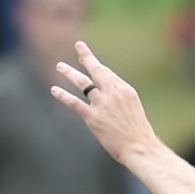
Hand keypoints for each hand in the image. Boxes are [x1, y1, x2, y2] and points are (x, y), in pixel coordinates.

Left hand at [52, 42, 158, 168]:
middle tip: (78, 46)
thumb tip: (106, 91)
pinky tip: (54, 90)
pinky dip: (63, 96)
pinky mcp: (93, 117)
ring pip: (83, 83)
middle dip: (87, 57)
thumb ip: (119, 97)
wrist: (139, 147)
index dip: (97, 66)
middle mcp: (114, 93)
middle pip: (97, 71)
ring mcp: (102, 104)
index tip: (88, 60)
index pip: (108, 74)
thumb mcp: (133, 108)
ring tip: (60, 66)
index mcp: (125, 90)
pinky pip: (75, 103)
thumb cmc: (138, 131)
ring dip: (70, 73)